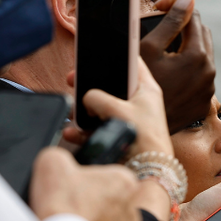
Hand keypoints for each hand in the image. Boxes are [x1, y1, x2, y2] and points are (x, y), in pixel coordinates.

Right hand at [29, 147, 141, 220]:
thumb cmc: (59, 201)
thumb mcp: (53, 161)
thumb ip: (62, 155)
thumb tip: (59, 162)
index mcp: (125, 182)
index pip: (110, 178)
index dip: (89, 181)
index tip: (74, 188)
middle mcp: (133, 210)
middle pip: (112, 204)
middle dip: (95, 206)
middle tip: (70, 208)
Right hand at [60, 60, 173, 220]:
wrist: (149, 170)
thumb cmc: (144, 138)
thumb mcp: (119, 110)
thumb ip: (98, 98)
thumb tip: (85, 99)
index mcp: (146, 89)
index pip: (131, 61)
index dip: (114, 54)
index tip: (96, 50)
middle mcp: (138, 103)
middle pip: (109, 86)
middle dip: (89, 86)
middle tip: (72, 80)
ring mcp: (127, 120)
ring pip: (99, 108)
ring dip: (83, 112)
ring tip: (73, 113)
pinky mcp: (118, 136)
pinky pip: (95, 129)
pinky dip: (82, 131)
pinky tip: (72, 132)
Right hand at [139, 0, 215, 132]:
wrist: (143, 125)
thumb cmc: (141, 86)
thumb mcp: (150, 49)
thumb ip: (172, 20)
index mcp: (198, 55)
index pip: (194, 16)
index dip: (175, 7)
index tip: (159, 9)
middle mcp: (209, 71)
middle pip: (202, 33)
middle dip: (184, 25)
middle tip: (161, 27)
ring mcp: (209, 87)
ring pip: (203, 54)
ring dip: (187, 45)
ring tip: (164, 50)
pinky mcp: (205, 99)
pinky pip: (202, 74)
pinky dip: (189, 65)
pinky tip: (171, 69)